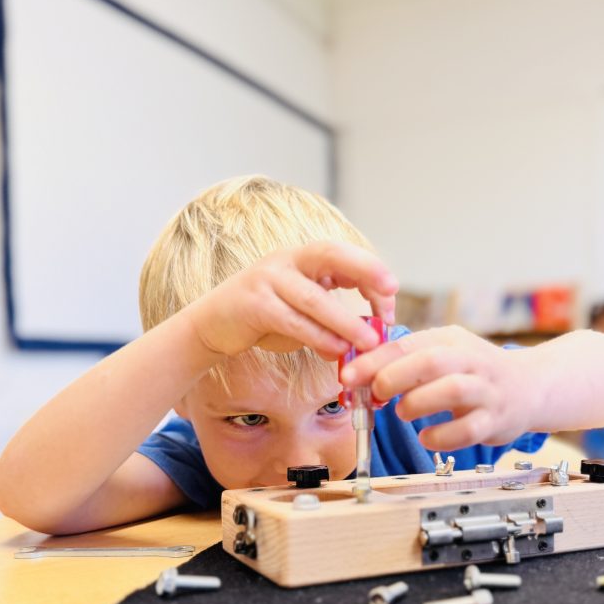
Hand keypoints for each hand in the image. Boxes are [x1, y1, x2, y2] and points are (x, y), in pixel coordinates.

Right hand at [187, 242, 397, 360]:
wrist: (212, 325)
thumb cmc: (265, 317)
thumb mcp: (303, 310)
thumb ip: (333, 317)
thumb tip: (371, 337)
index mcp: (303, 257)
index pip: (344, 253)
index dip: (371, 271)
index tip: (391, 297)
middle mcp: (287, 260)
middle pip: (331, 254)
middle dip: (364, 269)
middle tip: (391, 291)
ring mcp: (268, 279)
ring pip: (315, 298)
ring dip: (346, 321)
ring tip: (370, 341)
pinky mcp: (254, 305)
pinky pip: (293, 321)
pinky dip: (318, 337)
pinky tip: (337, 351)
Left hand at [341, 325, 536, 449]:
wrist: (531, 387)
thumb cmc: (474, 371)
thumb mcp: (443, 353)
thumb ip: (404, 360)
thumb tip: (356, 371)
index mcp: (450, 340)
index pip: (407, 343)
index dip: (373, 360)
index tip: (348, 376)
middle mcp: (471, 361)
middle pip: (430, 361)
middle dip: (395, 377)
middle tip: (377, 393)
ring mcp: (486, 390)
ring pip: (451, 391)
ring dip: (418, 404)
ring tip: (404, 412)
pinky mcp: (496, 420)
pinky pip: (467, 430)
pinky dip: (441, 437)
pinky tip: (427, 436)